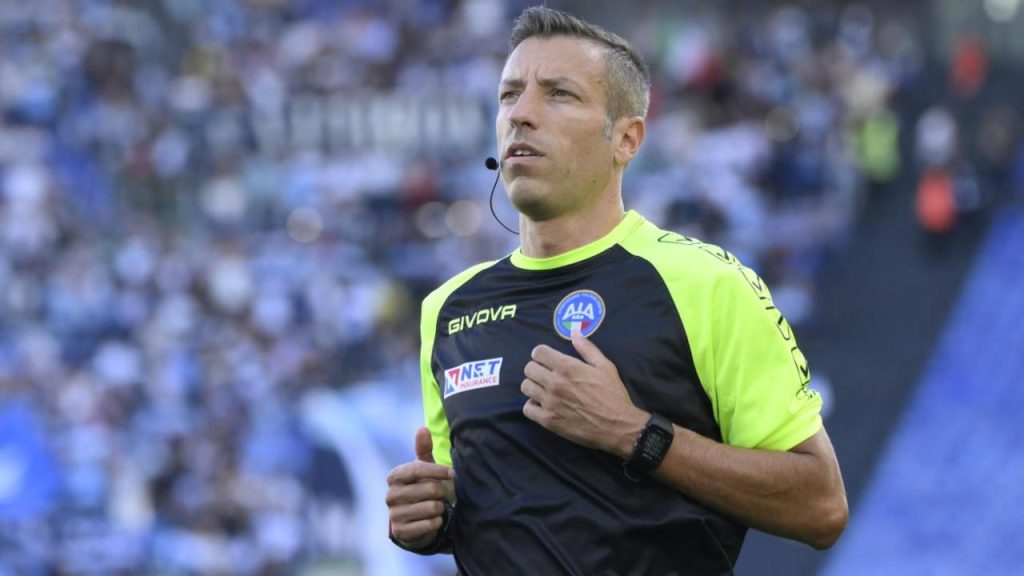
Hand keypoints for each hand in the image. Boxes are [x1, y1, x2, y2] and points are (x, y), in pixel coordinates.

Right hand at [385, 427, 454, 548]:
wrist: (416, 521)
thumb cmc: (422, 488)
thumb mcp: (423, 469)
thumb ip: (423, 450)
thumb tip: (422, 428)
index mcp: (394, 476)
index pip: (417, 469)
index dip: (437, 471)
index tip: (452, 473)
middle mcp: (390, 495)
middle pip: (427, 489)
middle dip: (442, 491)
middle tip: (444, 493)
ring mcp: (394, 515)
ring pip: (430, 508)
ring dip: (440, 507)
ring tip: (439, 506)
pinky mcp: (401, 532)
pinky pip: (428, 525)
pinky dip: (437, 522)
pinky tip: (436, 519)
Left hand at [521, 329, 647, 457]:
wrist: (618, 427)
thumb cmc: (613, 395)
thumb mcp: (605, 366)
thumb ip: (587, 348)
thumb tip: (574, 331)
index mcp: (568, 367)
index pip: (538, 352)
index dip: (541, 353)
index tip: (547, 359)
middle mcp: (555, 383)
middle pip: (529, 368)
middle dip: (536, 368)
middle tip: (545, 374)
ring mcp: (550, 402)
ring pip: (526, 387)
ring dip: (533, 386)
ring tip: (543, 389)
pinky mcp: (548, 420)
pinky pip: (527, 409)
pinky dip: (532, 405)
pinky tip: (542, 404)